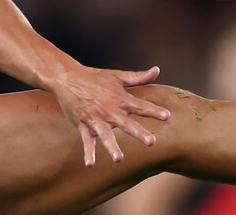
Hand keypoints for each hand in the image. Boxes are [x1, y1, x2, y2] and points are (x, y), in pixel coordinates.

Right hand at [50, 64, 170, 166]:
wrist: (68, 78)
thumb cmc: (95, 77)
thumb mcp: (118, 76)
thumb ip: (138, 77)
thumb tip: (157, 70)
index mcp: (120, 98)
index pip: (140, 106)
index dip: (154, 110)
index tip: (167, 117)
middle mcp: (109, 109)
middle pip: (126, 123)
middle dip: (139, 132)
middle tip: (152, 142)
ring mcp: (95, 118)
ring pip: (105, 134)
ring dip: (111, 146)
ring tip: (119, 159)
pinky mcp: (83, 124)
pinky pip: (86, 140)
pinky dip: (88, 152)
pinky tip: (90, 164)